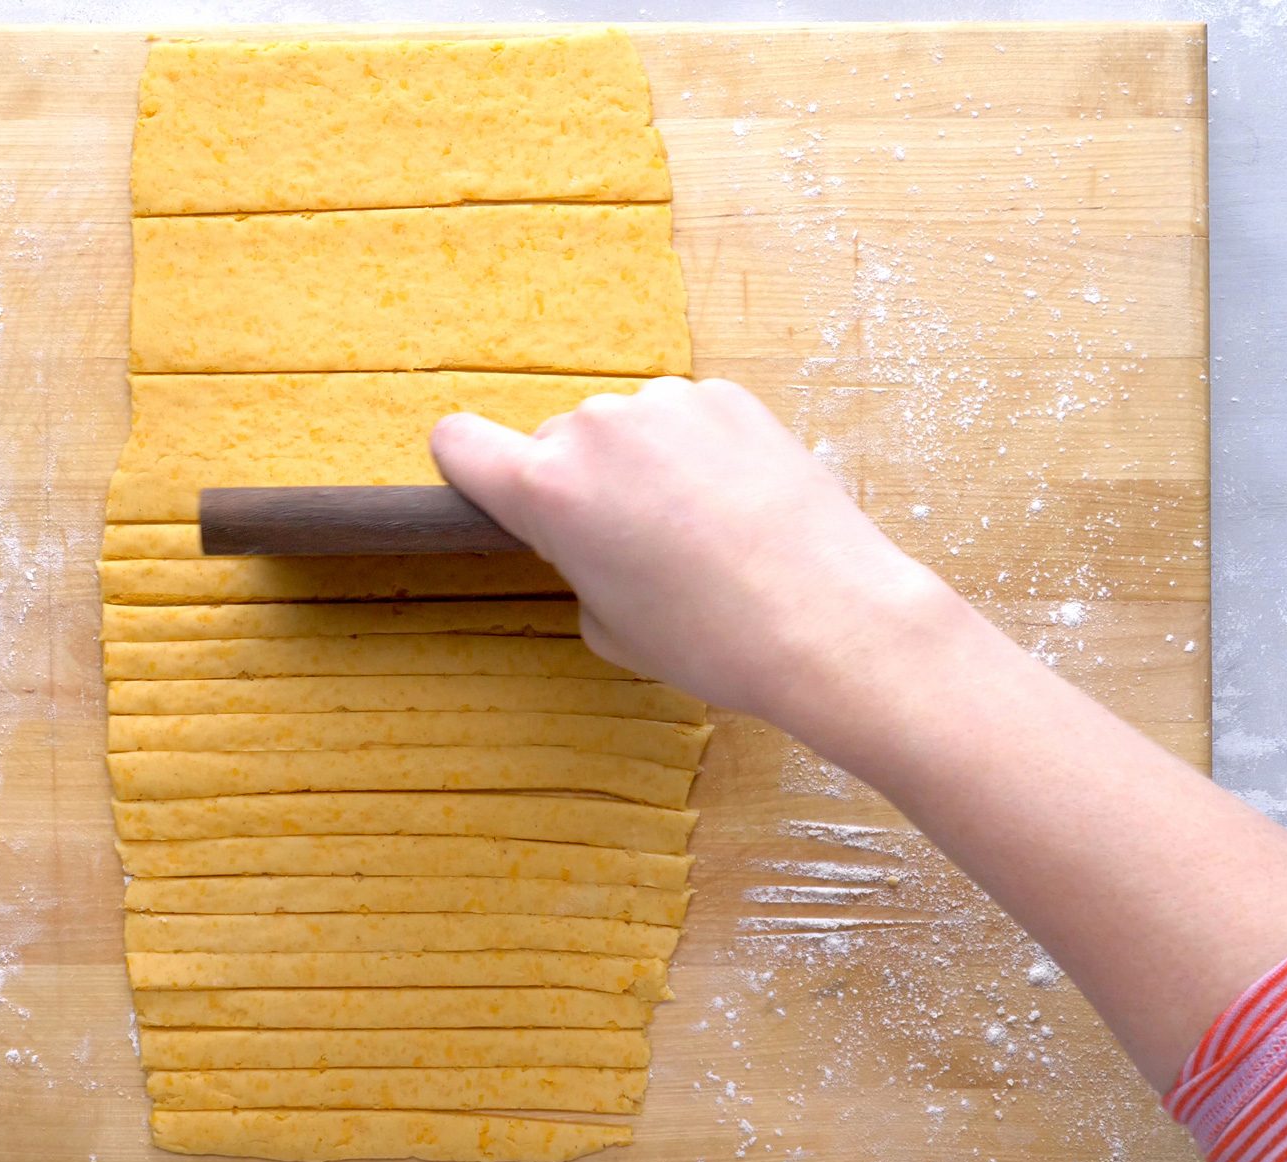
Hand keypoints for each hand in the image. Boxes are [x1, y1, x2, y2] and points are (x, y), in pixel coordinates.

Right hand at [429, 376, 955, 731]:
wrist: (829, 619)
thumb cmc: (711, 640)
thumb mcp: (608, 628)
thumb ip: (576, 566)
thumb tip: (598, 540)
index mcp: (546, 489)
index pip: (457, 441)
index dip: (467, 466)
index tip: (492, 489)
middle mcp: (595, 429)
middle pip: (554, 443)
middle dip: (579, 485)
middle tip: (632, 546)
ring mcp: (665, 404)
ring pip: (624, 429)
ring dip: (641, 464)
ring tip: (697, 529)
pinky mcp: (727, 396)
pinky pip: (684, 420)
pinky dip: (696, 452)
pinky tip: (736, 503)